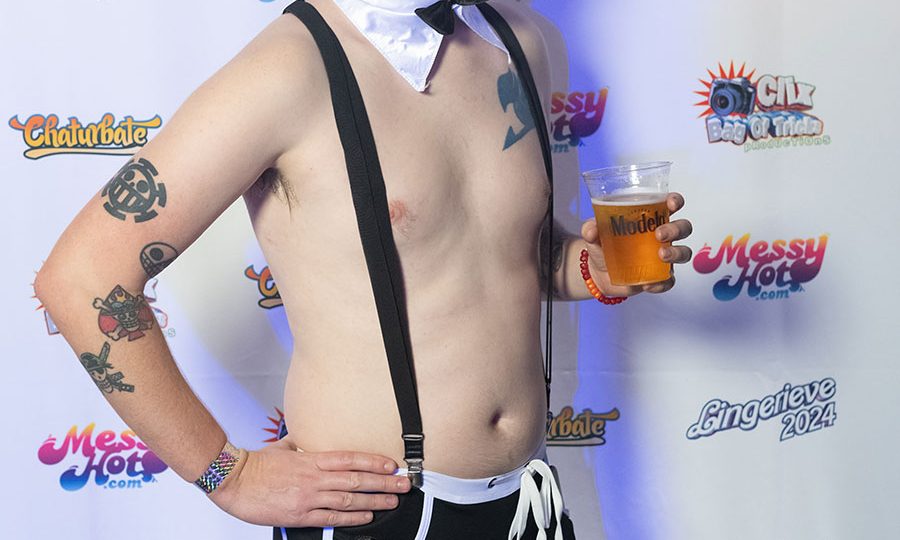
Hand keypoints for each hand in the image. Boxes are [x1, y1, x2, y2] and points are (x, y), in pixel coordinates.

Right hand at [208, 437, 410, 526]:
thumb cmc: (256, 464)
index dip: (373, 461)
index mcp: (311, 459)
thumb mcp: (282, 448)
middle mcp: (314, 477)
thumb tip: (307, 441)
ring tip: (393, 501)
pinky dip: (352, 518)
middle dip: (384, 482)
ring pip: (349, 500)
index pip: (350, 459)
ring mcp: (308, 497)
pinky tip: (367, 516)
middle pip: (356, 480)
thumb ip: (300, 445)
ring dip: (375, 500)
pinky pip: (331, 517)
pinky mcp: (300, 515)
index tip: (391, 464)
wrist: (234, 480)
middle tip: (404, 484)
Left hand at [580, 192, 692, 296]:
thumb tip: (591, 229)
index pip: (670, 205)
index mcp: (650, 218)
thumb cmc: (603, 245)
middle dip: (676, 229)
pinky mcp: (658, 277)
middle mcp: (662, 236)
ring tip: (661, 255)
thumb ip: (591, 228)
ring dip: (676, 253)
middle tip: (659, 235)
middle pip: (683, 228)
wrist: (597, 272)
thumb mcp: (593, 234)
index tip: (672, 203)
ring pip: (683, 252)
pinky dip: (662, 283)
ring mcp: (663, 257)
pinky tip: (649, 284)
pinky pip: (669, 281)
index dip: (676, 201)